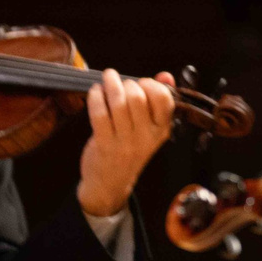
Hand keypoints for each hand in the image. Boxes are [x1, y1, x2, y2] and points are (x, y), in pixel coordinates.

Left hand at [75, 68, 176, 217]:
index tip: (142, 83)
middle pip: (138, 97)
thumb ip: (159, 100)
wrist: (110, 185)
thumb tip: (165, 75)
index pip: (164, 99)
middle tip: (120, 84)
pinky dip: (96, 97)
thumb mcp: (150, 129)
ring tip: (108, 78)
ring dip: (111, 84)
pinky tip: (95, 92)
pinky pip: (100, 113)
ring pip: (118, 103)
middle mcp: (146, 136)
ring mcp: (124, 142)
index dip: (152, 85)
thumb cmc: (130, 150)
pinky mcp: (104, 144)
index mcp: (161, 130)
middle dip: (127, 84)